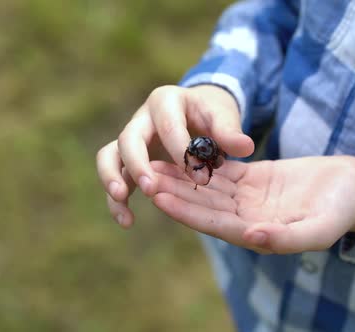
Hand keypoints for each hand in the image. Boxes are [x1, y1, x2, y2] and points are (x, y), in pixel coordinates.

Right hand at [96, 85, 254, 227]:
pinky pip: (114, 177)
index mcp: (166, 102)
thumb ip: (230, 131)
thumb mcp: (222, 116)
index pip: (169, 126)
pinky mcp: (126, 160)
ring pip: (109, 156)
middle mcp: (142, 119)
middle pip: (129, 138)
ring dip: (113, 178)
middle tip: (151, 188)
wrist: (197, 112)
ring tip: (122, 200)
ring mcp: (130, 140)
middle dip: (138, 164)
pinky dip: (117, 200)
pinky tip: (127, 221)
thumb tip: (246, 147)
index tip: (197, 175)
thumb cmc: (210, 114)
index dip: (181, 151)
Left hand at [152, 156, 354, 253]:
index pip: (214, 223)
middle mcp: (248, 218)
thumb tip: (252, 237)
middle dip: (174, 191)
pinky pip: (223, 171)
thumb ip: (287, 237)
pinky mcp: (254, 178)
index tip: (160, 197)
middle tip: (145, 174)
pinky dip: (203, 162)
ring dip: (182, 175)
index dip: (186, 211)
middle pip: (204, 204)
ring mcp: (249, 198)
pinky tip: (183, 150)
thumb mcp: (320, 226)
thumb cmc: (343, 210)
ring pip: (209, 186)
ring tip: (153, 161)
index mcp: (259, 233)